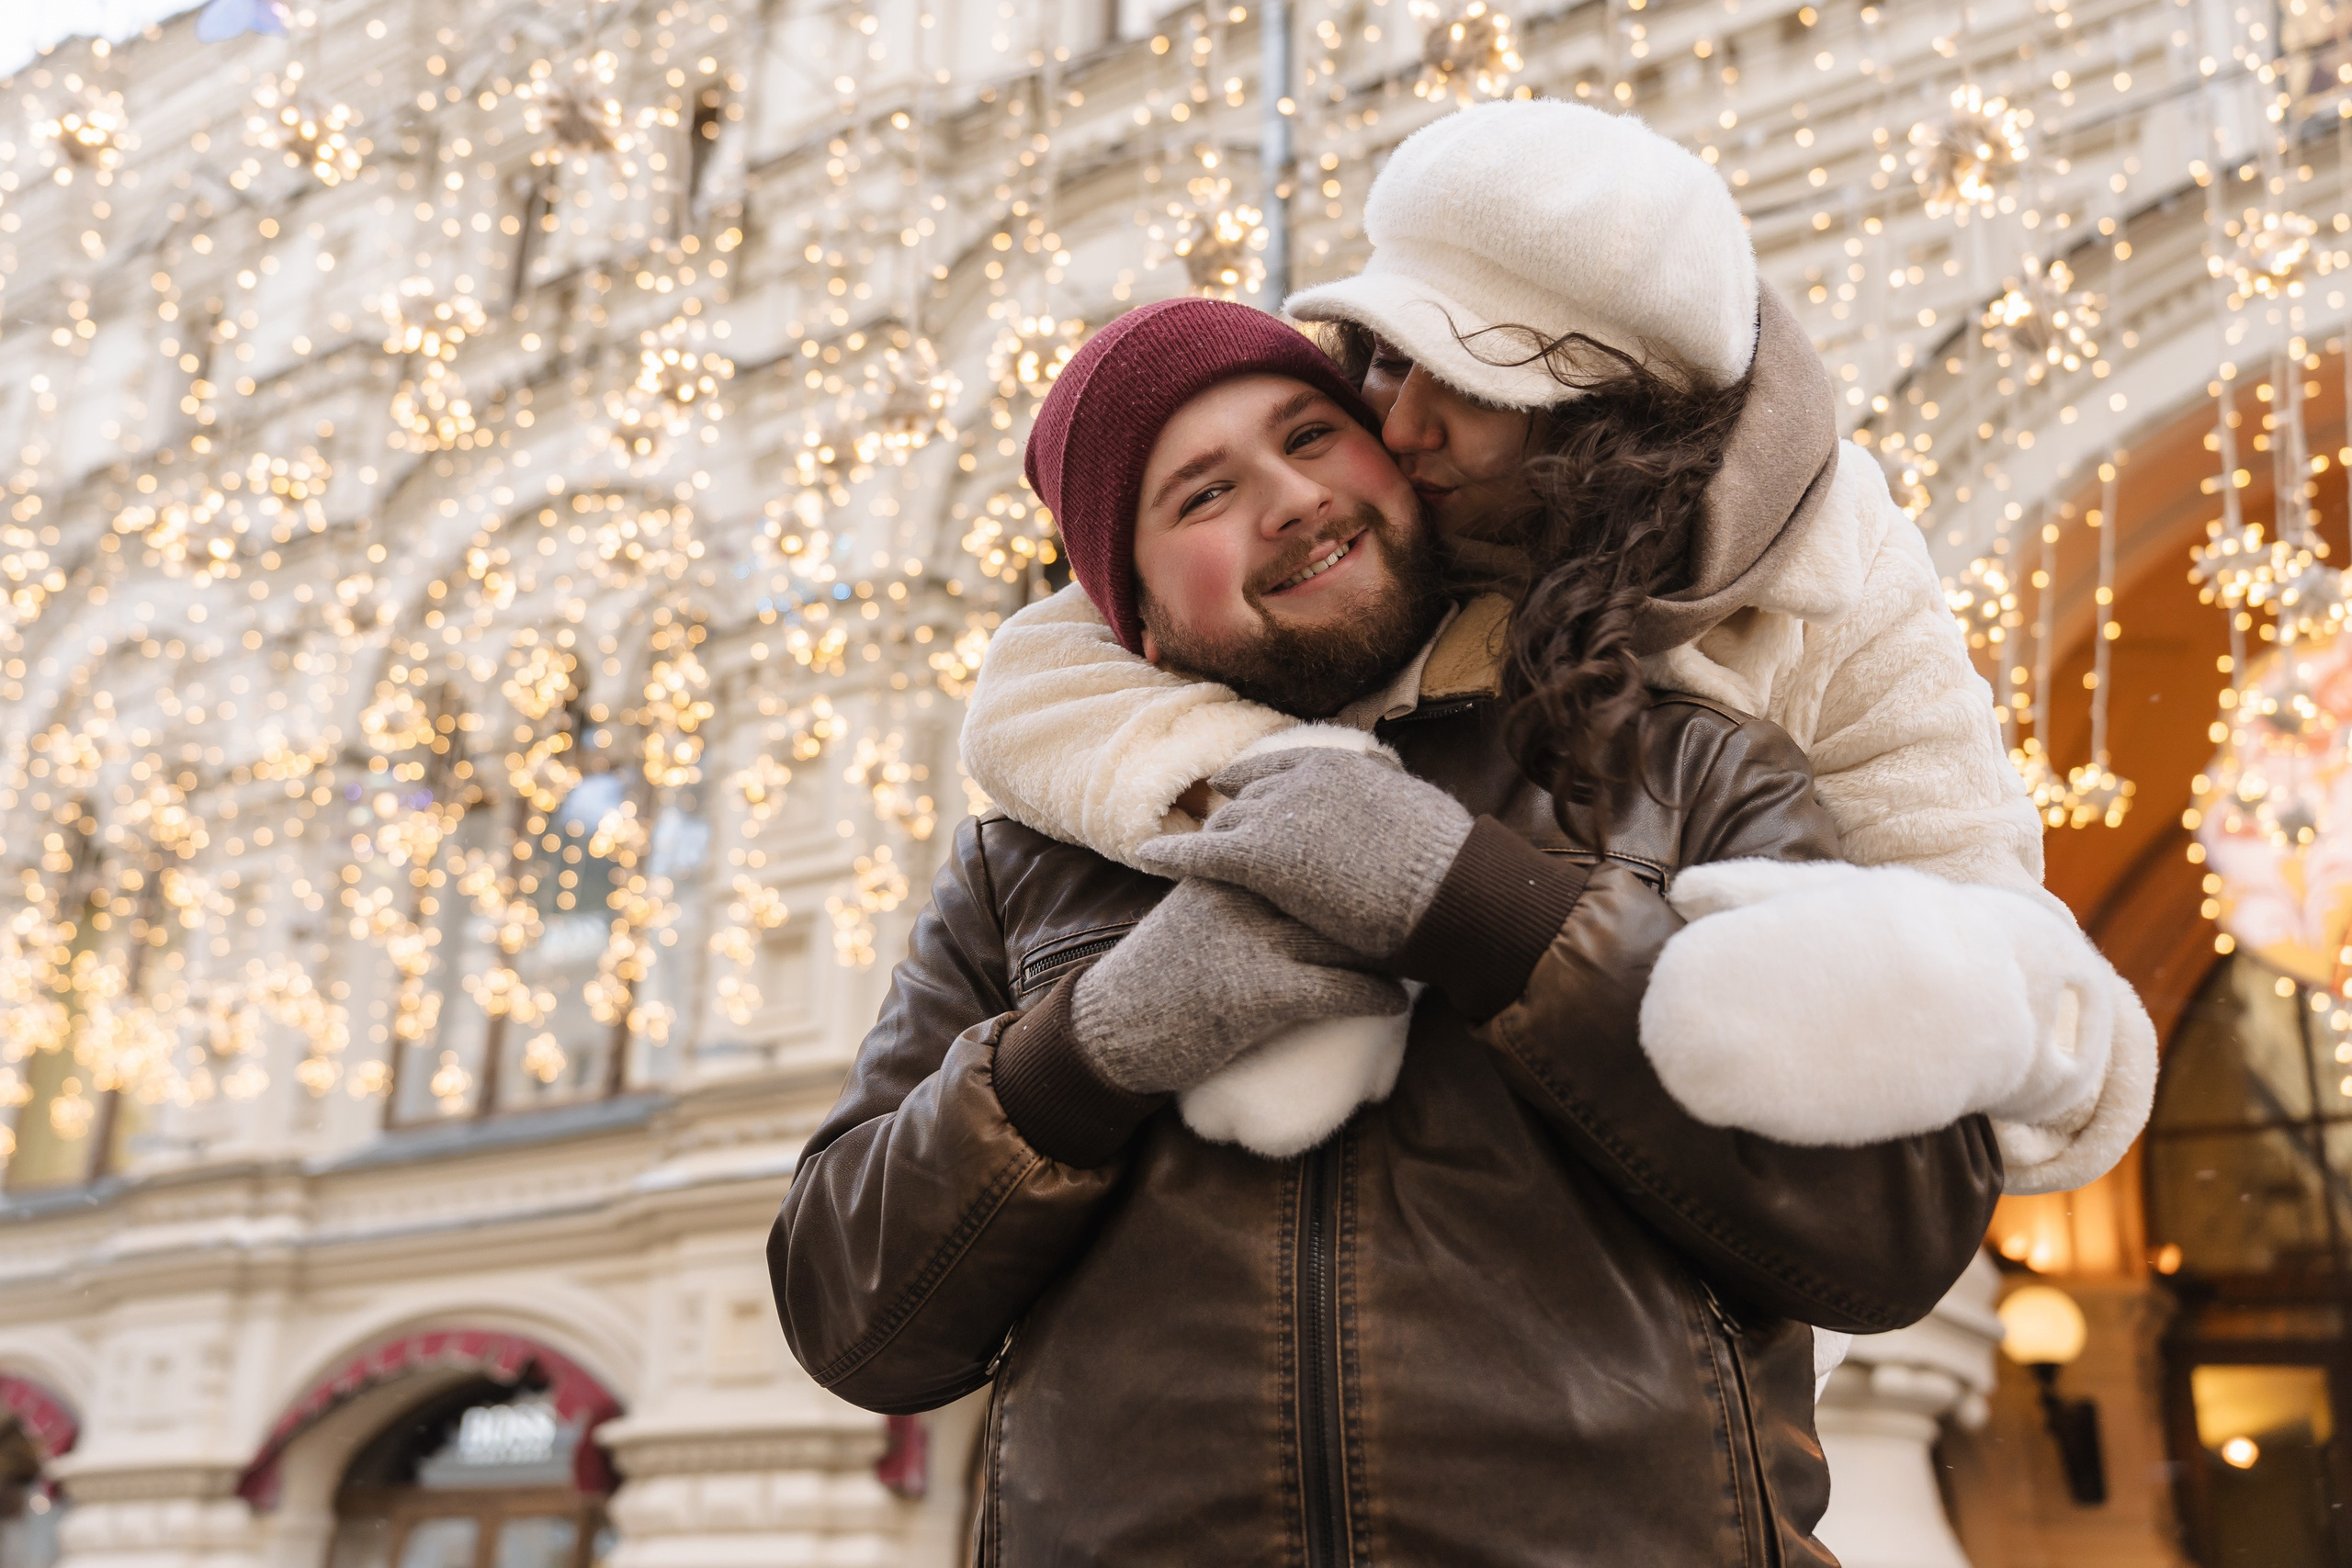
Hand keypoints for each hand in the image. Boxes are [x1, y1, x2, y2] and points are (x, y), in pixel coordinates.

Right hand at [1072, 877, 1408, 1094]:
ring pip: (1346, 933)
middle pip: (1334, 885)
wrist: (1113, 1028)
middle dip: (1382, 898)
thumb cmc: (1157, 974)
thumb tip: (1283, 875)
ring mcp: (1254, 942)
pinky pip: (1340, 988)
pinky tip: (1396, 1002)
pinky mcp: (1261, 993)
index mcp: (1229, 870)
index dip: (1354, 853)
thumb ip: (1234, 884)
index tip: (1393, 861)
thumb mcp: (1193, 911)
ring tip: (1419, 953)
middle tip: (1422, 907)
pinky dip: (1375, 996)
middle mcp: (1244, 896)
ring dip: (1389, 948)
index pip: (1303, 844)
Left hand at [1136, 747, 1473, 959]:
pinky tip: (1146, 857)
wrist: (1447, 890)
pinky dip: (1170, 852)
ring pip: (1225, 823)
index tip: (1232, 786)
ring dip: (1206, 838)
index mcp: (1340, 766)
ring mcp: (1279, 816)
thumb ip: (1386, 806)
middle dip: (1229, 812)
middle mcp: (1302, 780)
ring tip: (1178, 852)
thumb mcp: (1417, 814)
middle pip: (1247, 794)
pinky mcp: (1260, 858)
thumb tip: (1396, 814)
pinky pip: (1200, 852)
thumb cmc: (1448, 867)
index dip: (1253, 779)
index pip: (1281, 764)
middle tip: (1210, 830)